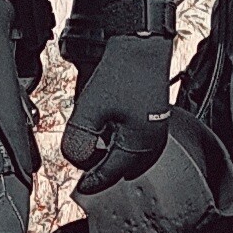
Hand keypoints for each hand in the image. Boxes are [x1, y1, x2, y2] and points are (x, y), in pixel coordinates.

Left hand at [61, 34, 172, 195]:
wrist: (141, 44)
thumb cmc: (121, 72)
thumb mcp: (88, 110)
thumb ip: (78, 139)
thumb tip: (75, 160)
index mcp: (139, 146)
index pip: (110, 175)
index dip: (91, 182)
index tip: (80, 188)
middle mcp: (153, 143)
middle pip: (123, 169)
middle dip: (103, 169)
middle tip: (85, 165)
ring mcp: (157, 131)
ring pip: (131, 157)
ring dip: (113, 156)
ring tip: (95, 147)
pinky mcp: (156, 120)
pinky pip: (138, 143)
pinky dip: (122, 145)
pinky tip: (110, 132)